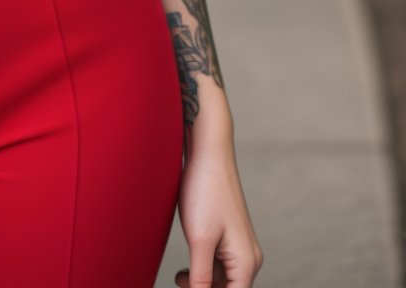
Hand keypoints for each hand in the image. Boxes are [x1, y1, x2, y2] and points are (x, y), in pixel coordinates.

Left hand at [174, 142, 263, 287]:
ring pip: (222, 280)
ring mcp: (239, 246)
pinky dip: (202, 270)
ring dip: (202, 284)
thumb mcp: (199, 240)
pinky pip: (219, 265)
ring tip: (179, 277)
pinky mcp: (228, 236)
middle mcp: (248, 257)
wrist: (207, 152)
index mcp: (246, 262)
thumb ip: (201, 278)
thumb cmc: (205, 191)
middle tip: (180, 282)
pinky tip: (184, 270)